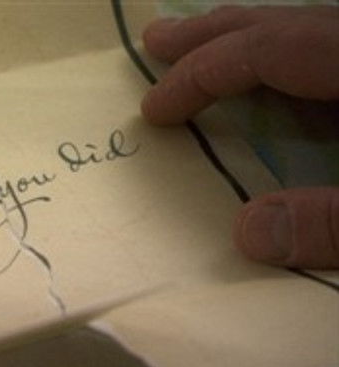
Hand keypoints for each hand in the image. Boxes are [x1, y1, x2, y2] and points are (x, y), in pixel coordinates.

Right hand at [141, 5, 338, 268]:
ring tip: (199, 47)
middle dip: (212, 32)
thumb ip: (331, 223)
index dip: (202, 73)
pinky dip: (286, 62)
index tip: (154, 109)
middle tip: (155, 40)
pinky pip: (323, 53)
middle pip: (280, 23)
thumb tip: (246, 233)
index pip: (266, 49)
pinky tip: (274, 86)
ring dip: (246, 41)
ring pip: (306, 31)